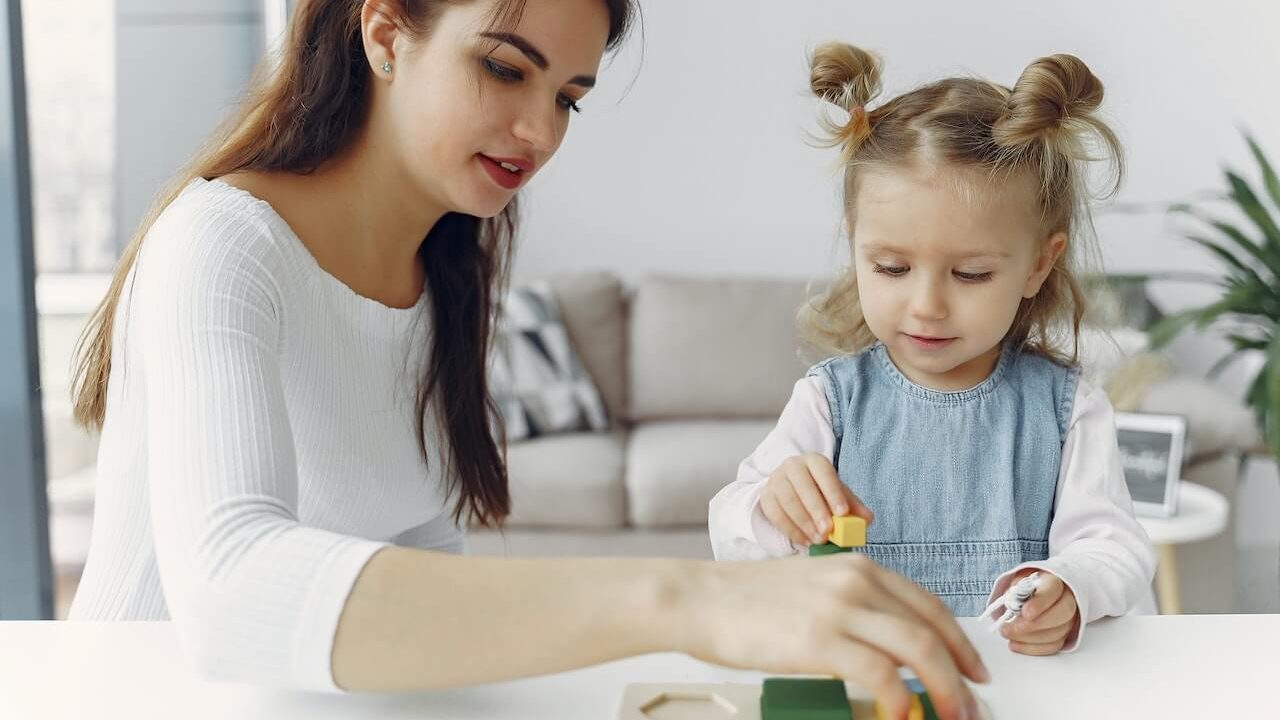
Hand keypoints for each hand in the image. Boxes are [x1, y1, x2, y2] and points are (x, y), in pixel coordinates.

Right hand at [688, 554, 988, 719]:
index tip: (973, 671)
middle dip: (961, 675)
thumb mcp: (811, 587)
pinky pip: (881, 675)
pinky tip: (903, 717)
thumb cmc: (745, 599)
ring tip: (949, 717)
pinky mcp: (819, 639)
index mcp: (857, 567)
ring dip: (944, 690)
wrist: (699, 597)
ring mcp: (839, 609)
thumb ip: (851, 605)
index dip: (960, 642)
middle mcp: (856, 581)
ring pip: (918, 649)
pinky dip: (901, 700)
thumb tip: (887, 646)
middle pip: (932, 630)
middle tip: (970, 707)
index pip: (928, 605)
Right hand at [759, 453, 873, 546]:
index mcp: (814, 461)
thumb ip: (853, 505)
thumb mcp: (838, 493)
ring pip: (787, 500)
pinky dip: (790, 530)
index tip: (843, 512)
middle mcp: (793, 466)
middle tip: (828, 531)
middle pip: (803, 486)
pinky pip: (775, 514)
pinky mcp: (766, 496)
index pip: (824, 473)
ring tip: (819, 539)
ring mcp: (776, 480)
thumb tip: (867, 519)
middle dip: (816, 510)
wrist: (791, 487)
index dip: (833, 492)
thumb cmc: (820, 491)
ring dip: (804, 523)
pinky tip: (804, 541)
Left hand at [999, 570, 1078, 655]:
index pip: (1053, 590)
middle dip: (1034, 625)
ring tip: (1007, 634)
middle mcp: (1068, 599)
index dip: (1040, 603)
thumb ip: (1016, 593)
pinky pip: (1053, 646)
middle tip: (1011, 628)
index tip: (1025, 612)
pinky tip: (1015, 644)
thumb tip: (1013, 606)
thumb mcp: (1017, 584)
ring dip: (1029, 638)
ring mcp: (1069, 619)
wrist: (1033, 595)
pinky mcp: (1064, 635)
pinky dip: (1033, 648)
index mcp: (1054, 582)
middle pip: (1062, 614)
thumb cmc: (1025, 589)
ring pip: (1057, 633)